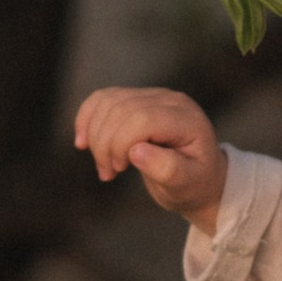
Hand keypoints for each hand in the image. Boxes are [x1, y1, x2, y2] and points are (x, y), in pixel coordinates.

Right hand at [72, 83, 225, 223]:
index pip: (142, 118)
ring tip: (104, 164)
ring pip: (107, 101)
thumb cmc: (194, 183)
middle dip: (105, 144)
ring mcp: (153, 96)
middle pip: (121, 109)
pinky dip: (87, 118)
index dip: (121, 142)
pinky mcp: (136, 98)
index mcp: (186, 120)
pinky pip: (103, 98)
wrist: (198, 176)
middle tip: (109, 173)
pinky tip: (83, 142)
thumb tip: (136, 151)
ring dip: (95, 135)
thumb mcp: (186, 185)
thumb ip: (167, 169)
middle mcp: (170, 100)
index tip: (119, 169)